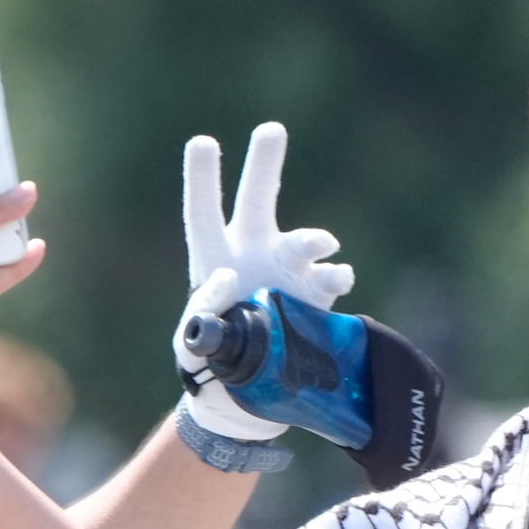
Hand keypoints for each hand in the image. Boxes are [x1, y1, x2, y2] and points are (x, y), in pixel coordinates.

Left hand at [175, 122, 355, 442]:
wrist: (247, 399)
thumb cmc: (209, 368)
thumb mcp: (192, 346)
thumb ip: (202, 314)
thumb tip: (227, 278)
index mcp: (215, 259)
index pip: (203, 214)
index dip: (202, 180)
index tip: (202, 141)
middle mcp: (254, 253)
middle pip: (259, 200)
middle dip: (265, 164)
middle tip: (270, 129)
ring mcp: (289, 273)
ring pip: (305, 240)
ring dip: (312, 239)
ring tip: (320, 245)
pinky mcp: (316, 298)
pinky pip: (333, 277)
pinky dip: (337, 276)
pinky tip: (333, 283)